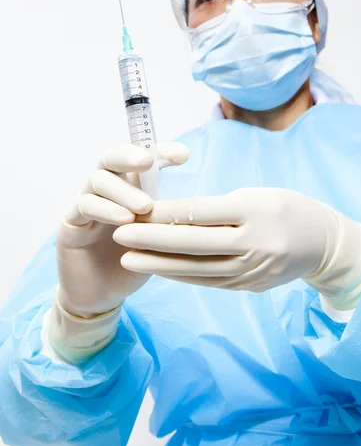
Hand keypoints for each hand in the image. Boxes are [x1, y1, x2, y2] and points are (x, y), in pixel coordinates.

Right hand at [56, 143, 188, 318]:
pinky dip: (104, 208)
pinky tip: (124, 220)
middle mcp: (106, 190)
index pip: (141, 158)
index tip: (183, 155)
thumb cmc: (136, 261)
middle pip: (111, 157)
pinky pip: (84, 205)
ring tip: (145, 207)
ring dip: (123, 190)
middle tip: (149, 161)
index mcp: (130, 187)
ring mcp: (86, 204)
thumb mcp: (160, 236)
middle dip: (130, 154)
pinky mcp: (70, 224)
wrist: (103, 295)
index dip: (161, 151)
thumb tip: (204, 203)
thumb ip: (171, 216)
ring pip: (98, 179)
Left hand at [113, 188, 360, 309]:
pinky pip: (208, 281)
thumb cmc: (287, 208)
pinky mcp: (248, 286)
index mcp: (255, 212)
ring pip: (196, 269)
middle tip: (119, 235)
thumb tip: (175, 217)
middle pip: (193, 244)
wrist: (323, 244)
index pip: (200, 213)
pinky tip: (158, 270)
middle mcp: (253, 244)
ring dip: (159, 264)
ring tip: (128, 259)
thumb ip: (219, 208)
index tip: (135, 209)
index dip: (164, 213)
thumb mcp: (258, 195)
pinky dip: (180, 276)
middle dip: (151, 240)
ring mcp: (251, 270)